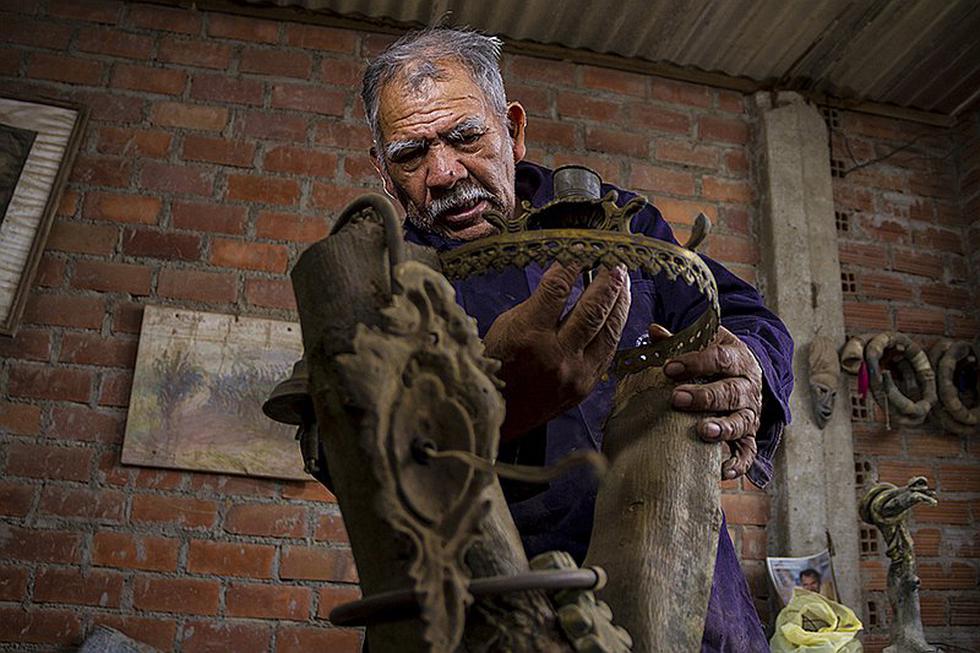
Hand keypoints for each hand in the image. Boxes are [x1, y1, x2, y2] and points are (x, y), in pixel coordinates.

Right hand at [485, 262, 630, 439]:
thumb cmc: (496, 365)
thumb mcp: (505, 326)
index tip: (580, 249)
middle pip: (592, 308)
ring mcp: (575, 372)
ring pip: (609, 329)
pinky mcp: (586, 385)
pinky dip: (615, 326)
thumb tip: (564, 277)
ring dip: (619, 300)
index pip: (557, 289)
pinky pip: (608, 349)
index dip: (571, 264)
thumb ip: (537, 304)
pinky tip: (617, 310)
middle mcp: (555, 354)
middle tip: (614, 260)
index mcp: (528, 335)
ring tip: (622, 280)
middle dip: (607, 280)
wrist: (498, 415)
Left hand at [651, 325, 762, 479]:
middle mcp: (748, 387)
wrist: (748, 374)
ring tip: (703, 431)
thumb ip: (680, 341)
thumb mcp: (706, 344)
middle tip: (677, 398)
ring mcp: (750, 413)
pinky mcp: (750, 436)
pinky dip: (738, 462)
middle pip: (731, 391)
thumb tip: (653, 331)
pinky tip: (721, 469)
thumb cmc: (719, 359)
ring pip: (742, 421)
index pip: (720, 358)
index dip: (695, 362)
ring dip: (723, 427)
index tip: (669, 367)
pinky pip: (748, 452)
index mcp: (738, 359)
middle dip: (704, 396)